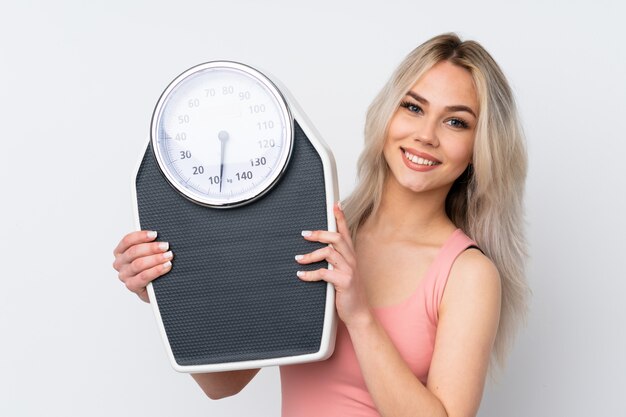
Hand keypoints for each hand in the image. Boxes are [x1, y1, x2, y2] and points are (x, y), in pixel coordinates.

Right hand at [112, 230, 172, 301]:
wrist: (154, 288)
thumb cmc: (151, 266)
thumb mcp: (148, 253)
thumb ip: (149, 243)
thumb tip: (159, 234)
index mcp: (120, 251)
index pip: (127, 240)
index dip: (141, 236)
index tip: (155, 234)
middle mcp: (120, 263)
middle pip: (134, 252)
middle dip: (152, 248)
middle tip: (166, 246)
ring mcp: (124, 275)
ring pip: (139, 264)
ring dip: (156, 259)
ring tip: (169, 256)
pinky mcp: (131, 286)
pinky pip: (144, 276)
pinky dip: (156, 270)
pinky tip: (166, 266)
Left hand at [295, 202, 371, 326]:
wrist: (359, 313)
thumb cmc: (349, 293)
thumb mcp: (343, 273)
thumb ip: (334, 262)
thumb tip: (318, 251)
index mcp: (351, 256)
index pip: (345, 232)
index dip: (340, 218)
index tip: (334, 205)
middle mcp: (352, 260)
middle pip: (336, 238)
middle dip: (319, 234)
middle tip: (304, 234)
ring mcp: (349, 271)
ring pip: (329, 253)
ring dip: (311, 255)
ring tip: (299, 259)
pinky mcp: (344, 282)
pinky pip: (324, 273)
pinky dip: (310, 274)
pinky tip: (301, 275)